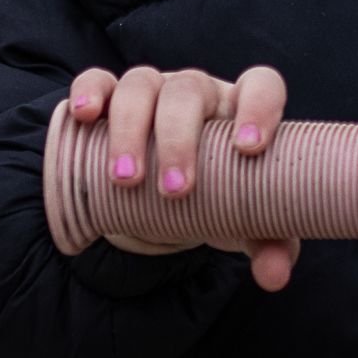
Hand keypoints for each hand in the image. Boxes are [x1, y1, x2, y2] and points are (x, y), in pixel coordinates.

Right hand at [67, 64, 298, 292]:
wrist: (170, 195)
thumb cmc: (218, 196)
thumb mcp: (245, 221)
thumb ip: (270, 245)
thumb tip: (274, 276)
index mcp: (241, 110)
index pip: (261, 86)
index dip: (259, 109)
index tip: (248, 149)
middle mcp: (199, 92)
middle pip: (189, 91)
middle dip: (179, 140)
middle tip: (174, 191)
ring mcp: (154, 89)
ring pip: (141, 86)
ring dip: (130, 130)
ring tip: (125, 181)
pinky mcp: (111, 96)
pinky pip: (97, 81)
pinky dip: (89, 92)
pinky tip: (83, 117)